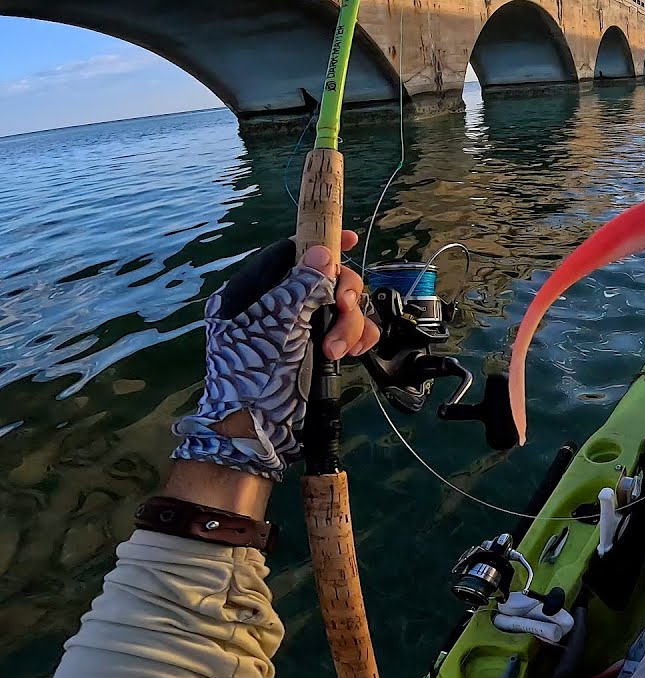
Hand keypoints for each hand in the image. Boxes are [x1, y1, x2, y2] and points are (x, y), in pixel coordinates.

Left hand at [171, 231, 379, 483]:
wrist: (258, 435)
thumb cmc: (254, 377)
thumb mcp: (276, 326)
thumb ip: (301, 286)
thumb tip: (324, 251)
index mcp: (253, 294)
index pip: (289, 254)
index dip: (320, 245)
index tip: (350, 238)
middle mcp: (278, 309)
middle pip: (324, 279)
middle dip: (341, 294)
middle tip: (345, 308)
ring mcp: (301, 332)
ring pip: (341, 307)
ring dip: (349, 324)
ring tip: (338, 350)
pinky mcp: (319, 353)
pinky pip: (349, 333)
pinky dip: (356, 339)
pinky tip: (353, 353)